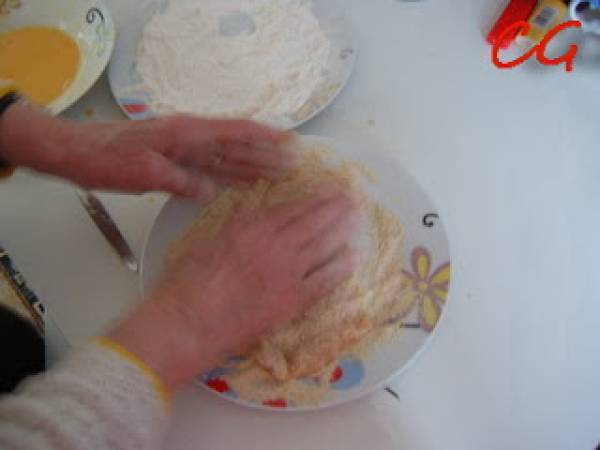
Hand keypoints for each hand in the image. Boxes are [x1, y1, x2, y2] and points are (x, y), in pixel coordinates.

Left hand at [0, 102, 292, 197]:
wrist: (75, 153)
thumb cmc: (105, 158)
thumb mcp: (143, 172)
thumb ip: (180, 181)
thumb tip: (210, 191)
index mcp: (185, 133)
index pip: (234, 132)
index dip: (264, 136)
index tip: (289, 141)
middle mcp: (188, 138)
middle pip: (235, 145)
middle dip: (265, 153)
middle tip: (292, 164)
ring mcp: (182, 149)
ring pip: (225, 156)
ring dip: (251, 163)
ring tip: (276, 171)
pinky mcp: (173, 161)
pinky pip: (208, 168)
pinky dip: (227, 174)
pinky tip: (239, 181)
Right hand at [108, 186, 359, 390]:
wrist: (187, 322)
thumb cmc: (187, 283)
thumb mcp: (208, 240)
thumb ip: (236, 225)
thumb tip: (254, 214)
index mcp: (252, 228)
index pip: (292, 207)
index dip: (314, 196)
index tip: (329, 187)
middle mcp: (274, 246)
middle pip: (313, 221)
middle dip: (335, 206)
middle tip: (352, 196)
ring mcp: (286, 274)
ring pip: (323, 245)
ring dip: (343, 229)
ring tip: (358, 217)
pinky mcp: (292, 301)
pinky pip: (324, 281)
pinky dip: (340, 268)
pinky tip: (352, 258)